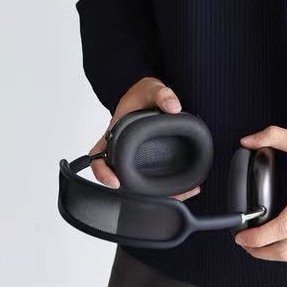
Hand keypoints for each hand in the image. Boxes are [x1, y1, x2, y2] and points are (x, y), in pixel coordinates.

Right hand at [88, 77, 201, 201]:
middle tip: (156, 197)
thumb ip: (162, 94)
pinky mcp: (152, 161)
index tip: (115, 181)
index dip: (103, 173)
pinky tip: (189, 187)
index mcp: (113, 136)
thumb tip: (173, 107)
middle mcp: (121, 151)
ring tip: (179, 194)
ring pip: (139, 184)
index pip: (98, 159)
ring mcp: (135, 159)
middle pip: (120, 179)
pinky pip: (156, 178)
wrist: (152, 96)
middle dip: (134, 192)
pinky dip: (169, 186)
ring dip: (155, 194)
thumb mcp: (151, 89)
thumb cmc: (143, 94)